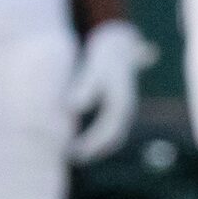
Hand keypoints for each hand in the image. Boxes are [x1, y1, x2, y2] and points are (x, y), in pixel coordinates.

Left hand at [66, 19, 156, 163]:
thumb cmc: (104, 54)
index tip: (72, 152)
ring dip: (97, 145)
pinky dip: (98, 136)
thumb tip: (72, 107)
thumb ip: (84, 87)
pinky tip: (80, 136)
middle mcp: (126, 107)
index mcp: (121, 102)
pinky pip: (111, 126)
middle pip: (114, 137)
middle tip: (72, 157)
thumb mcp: (94, 67)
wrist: (119, 41)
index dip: (91, 145)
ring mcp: (124, 106)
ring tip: (75, 151)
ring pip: (114, 134)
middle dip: (94, 150)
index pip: (108, 132)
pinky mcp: (118, 103)